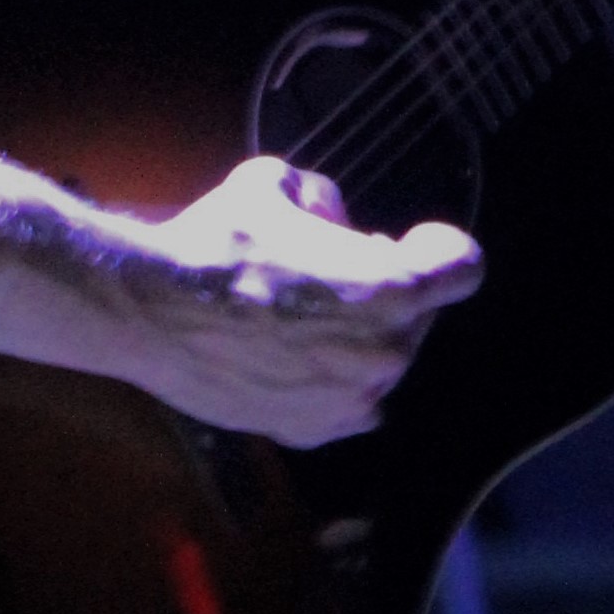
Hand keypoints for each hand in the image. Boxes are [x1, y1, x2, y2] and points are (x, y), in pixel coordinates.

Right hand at [108, 155, 482, 448]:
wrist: (151, 311)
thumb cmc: (214, 243)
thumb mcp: (275, 183)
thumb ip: (323, 199)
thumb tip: (331, 221)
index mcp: (390, 288)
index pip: (462, 267)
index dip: (439, 248)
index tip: (413, 240)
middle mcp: (384, 353)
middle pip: (416, 316)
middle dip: (383, 290)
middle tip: (327, 269)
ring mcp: (350, 400)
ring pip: (380, 361)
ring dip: (354, 338)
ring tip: (297, 314)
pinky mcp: (313, 430)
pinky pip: (347, 404)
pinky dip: (330, 382)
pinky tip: (287, 357)